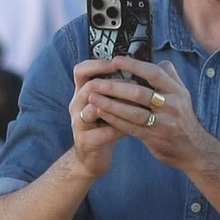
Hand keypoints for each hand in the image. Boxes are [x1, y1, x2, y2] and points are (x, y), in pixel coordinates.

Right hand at [67, 59, 127, 179]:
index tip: (118, 62)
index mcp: (81, 93)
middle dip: (113, 84)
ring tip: (137, 104)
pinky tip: (137, 126)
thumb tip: (142, 70)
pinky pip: (104, 132)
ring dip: (117, 105)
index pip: (81, 70)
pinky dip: (121, 128)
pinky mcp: (86, 141)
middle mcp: (76, 105)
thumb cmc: (104, 126)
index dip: (98, 64)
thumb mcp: (107, 105)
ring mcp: (79, 124)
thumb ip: (117, 89)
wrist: (92, 158)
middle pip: (89, 87)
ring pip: (94, 109)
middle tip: (135, 83)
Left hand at [83, 56, 213, 172]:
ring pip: (133, 112)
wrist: (194, 150)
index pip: (154, 73)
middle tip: (95, 82)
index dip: (134, 65)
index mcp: (177, 92)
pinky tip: (101, 112)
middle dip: (114, 87)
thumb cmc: (183, 120)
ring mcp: (163, 123)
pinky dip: (114, 119)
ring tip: (92, 97)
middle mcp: (172, 106)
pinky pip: (130, 127)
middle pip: (139, 93)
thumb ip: (171, 78)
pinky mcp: (154, 138)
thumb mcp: (183, 96)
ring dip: (110, 104)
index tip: (116, 60)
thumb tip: (159, 61)